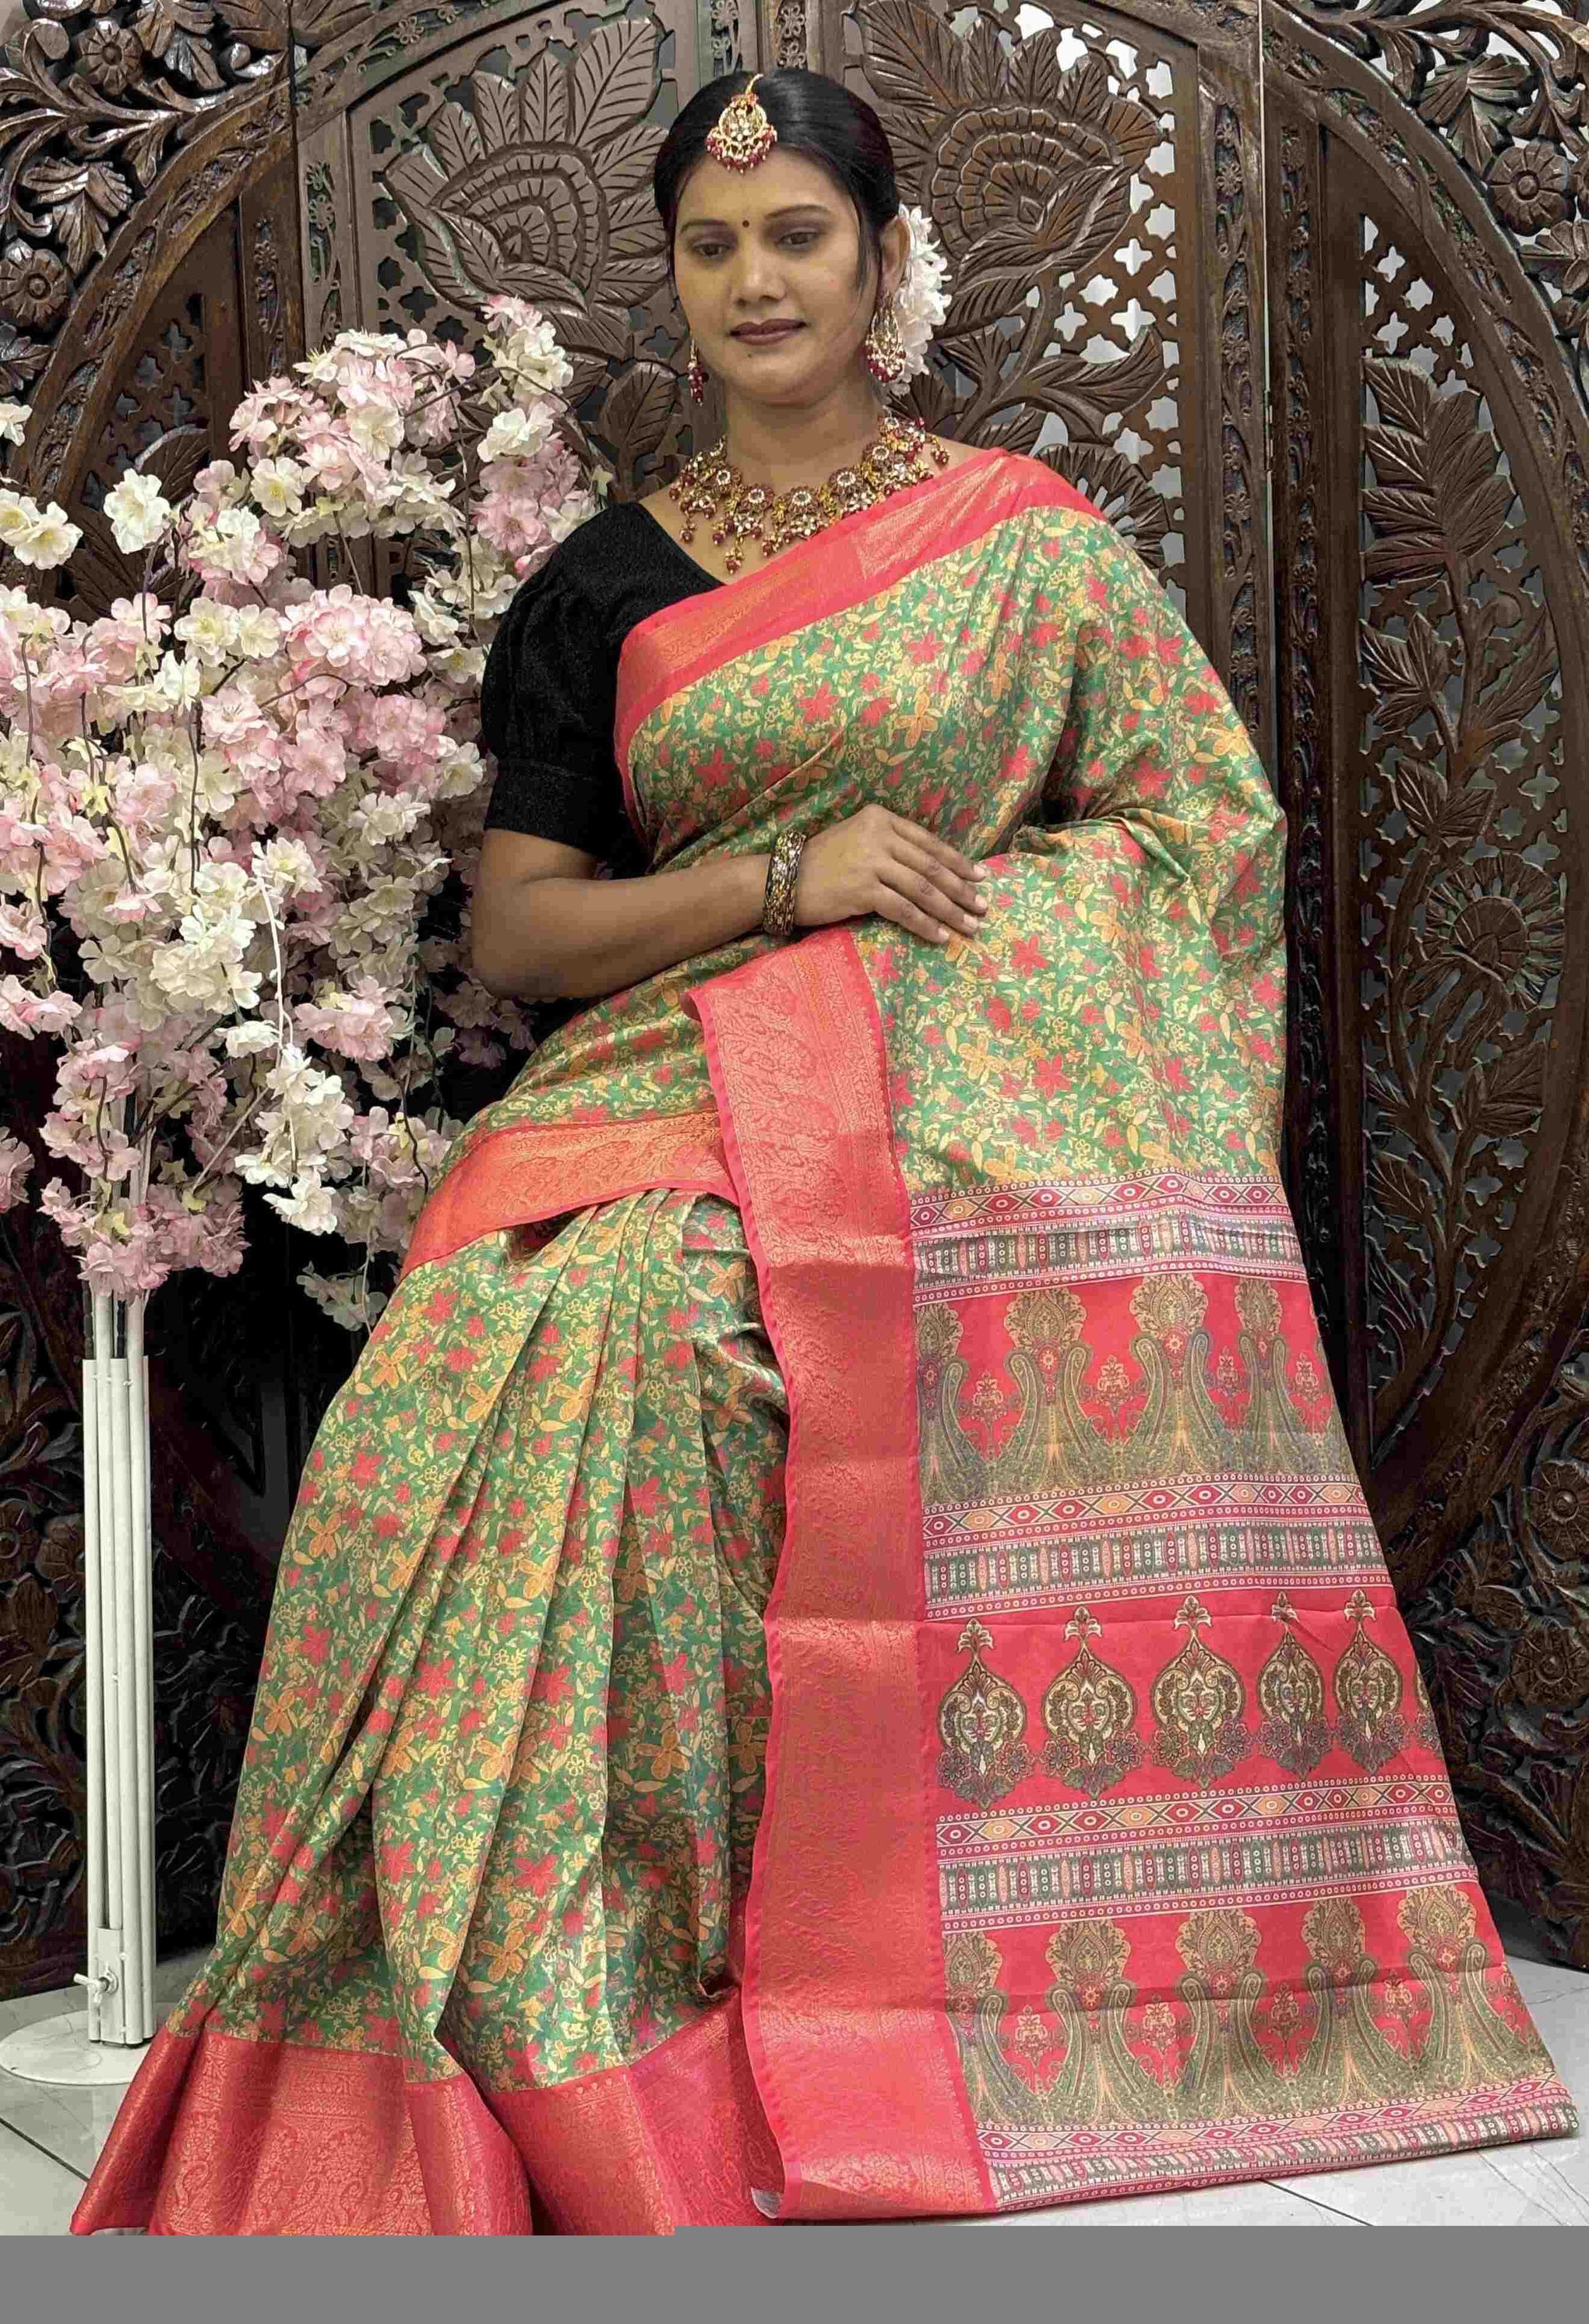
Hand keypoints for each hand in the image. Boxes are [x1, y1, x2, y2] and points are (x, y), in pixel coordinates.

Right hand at [792, 805, 987, 943]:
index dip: (958, 862)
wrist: (783, 879)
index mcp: (880, 818)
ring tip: (970, 927)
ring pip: (922, 889)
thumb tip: (932, 871)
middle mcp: (878, 835)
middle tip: (982, 907)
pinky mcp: (862, 889)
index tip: (980, 878)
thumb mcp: (858, 841)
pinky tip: (940, 936)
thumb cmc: (821, 863)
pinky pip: (904, 910)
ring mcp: (870, 861)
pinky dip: (925, 925)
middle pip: (931, 866)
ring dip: (950, 911)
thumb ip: (891, 847)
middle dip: (961, 890)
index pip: (929, 842)